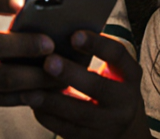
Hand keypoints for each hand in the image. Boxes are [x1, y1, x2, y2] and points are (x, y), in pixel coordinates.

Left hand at [23, 30, 148, 138]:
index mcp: (130, 75)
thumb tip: (57, 31)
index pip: (117, 55)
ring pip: (79, 113)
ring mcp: (109, 124)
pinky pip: (66, 129)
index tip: (74, 34)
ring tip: (29, 89)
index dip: (97, 44)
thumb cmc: (111, 86)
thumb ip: (94, 53)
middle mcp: (124, 101)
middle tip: (48, 62)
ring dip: (51, 101)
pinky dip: (47, 116)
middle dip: (71, 74)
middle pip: (98, 87)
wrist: (125, 130)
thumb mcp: (114, 71)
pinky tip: (31, 103)